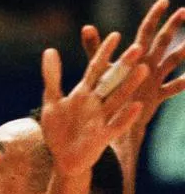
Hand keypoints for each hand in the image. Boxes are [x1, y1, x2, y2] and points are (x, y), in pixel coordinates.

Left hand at [40, 32, 147, 177]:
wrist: (63, 158)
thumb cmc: (58, 129)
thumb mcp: (52, 102)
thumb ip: (52, 77)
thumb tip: (49, 50)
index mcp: (84, 92)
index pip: (95, 69)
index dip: (103, 53)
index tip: (115, 35)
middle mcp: (96, 102)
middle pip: (111, 80)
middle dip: (123, 65)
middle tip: (138, 46)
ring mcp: (102, 118)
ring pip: (118, 99)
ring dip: (130, 85)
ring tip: (144, 70)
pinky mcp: (104, 135)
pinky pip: (118, 125)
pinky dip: (127, 116)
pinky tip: (137, 106)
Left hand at [82, 0, 184, 153]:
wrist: (107, 121)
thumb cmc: (103, 93)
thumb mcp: (99, 69)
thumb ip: (95, 48)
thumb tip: (86, 26)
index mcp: (134, 56)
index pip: (145, 31)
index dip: (155, 16)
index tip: (164, 0)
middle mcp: (148, 64)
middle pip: (163, 41)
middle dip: (172, 26)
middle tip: (183, 11)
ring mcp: (154, 79)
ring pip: (171, 62)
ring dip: (182, 52)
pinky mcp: (157, 95)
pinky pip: (172, 88)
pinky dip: (182, 82)